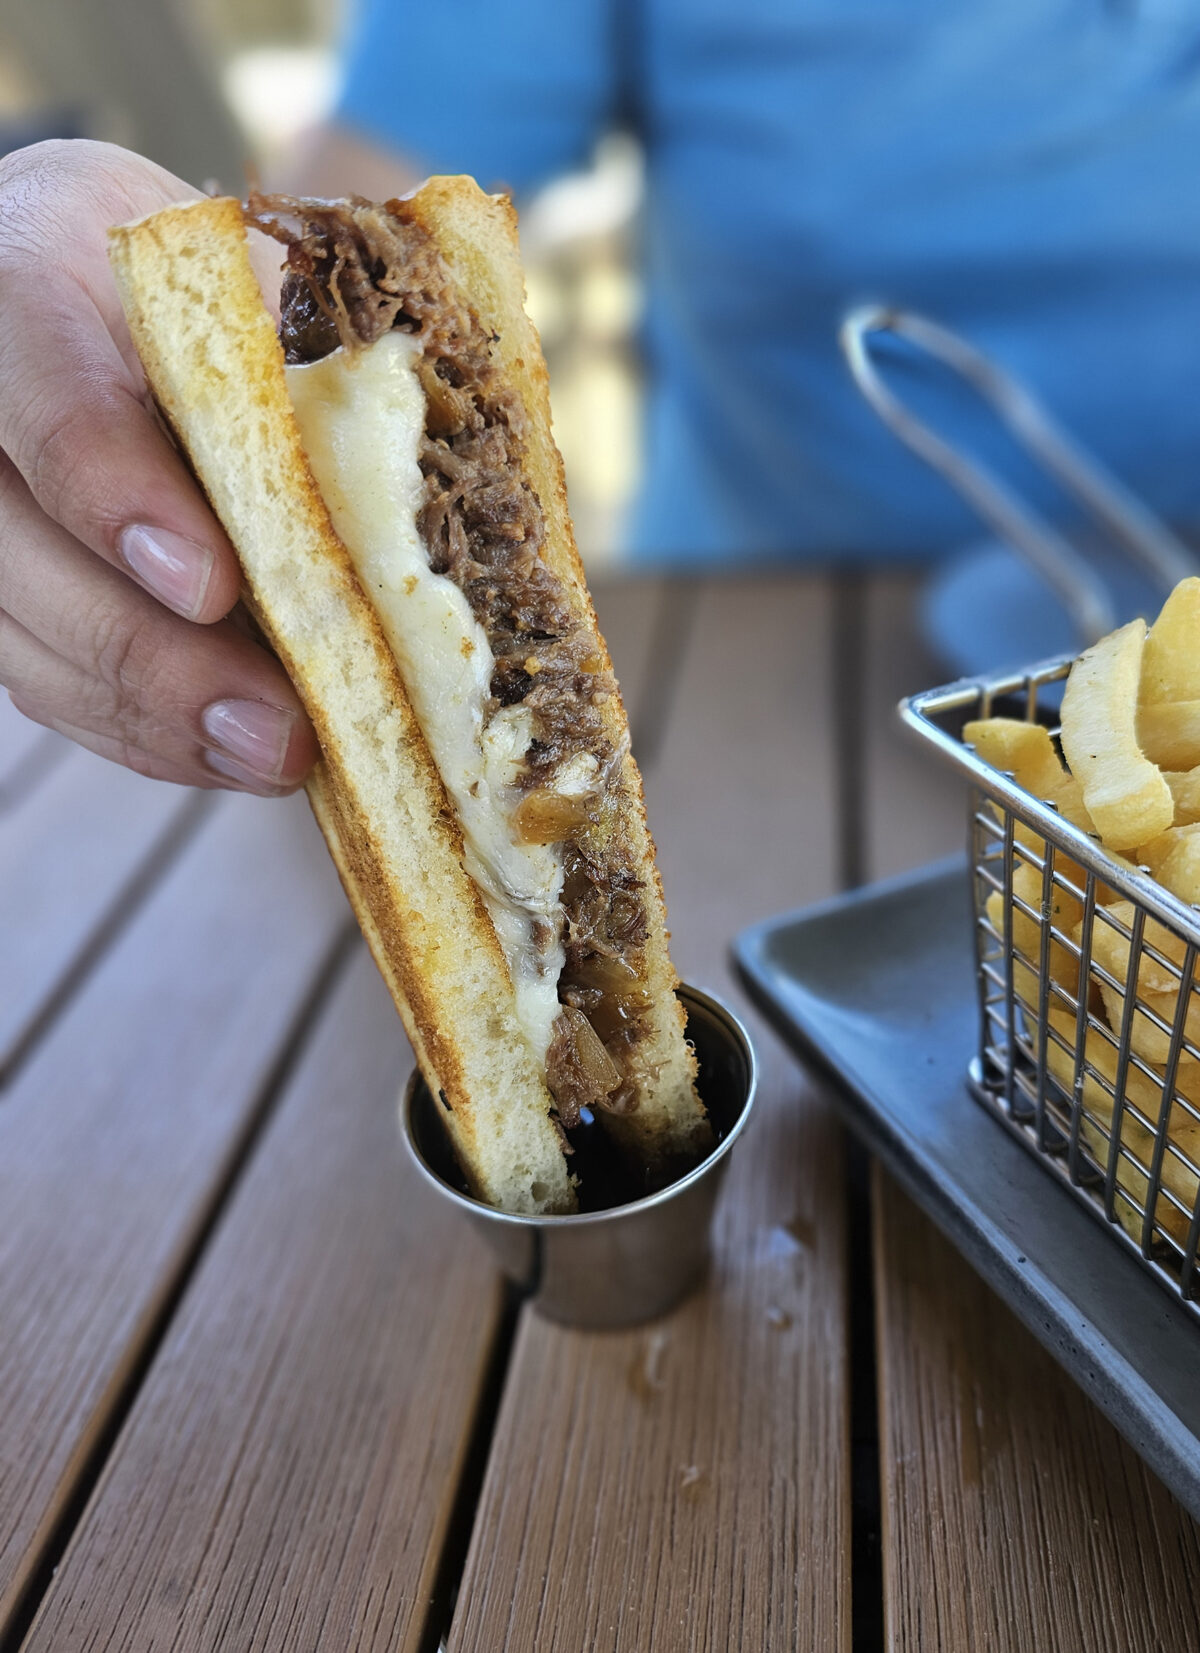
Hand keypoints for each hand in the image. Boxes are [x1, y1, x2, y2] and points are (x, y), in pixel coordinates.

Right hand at [0, 139, 318, 793]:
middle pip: (21, 550)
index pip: (48, 395)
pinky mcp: (11, 600)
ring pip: (31, 642)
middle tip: (277, 728)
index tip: (214, 584)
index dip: (117, 494)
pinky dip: (152, 736)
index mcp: (26, 286)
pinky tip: (239, 759)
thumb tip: (432, 422)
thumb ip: (317, 330)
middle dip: (152, 655)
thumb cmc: (209, 280)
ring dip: (160, 720)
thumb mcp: (261, 265)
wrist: (116, 294)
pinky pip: (53, 687)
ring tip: (279, 762)